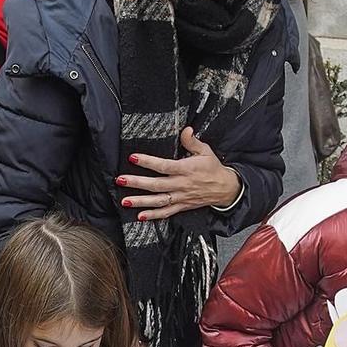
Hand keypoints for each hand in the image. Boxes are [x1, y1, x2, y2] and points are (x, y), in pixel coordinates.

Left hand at [118, 128, 239, 220]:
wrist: (225, 188)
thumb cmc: (213, 169)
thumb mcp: (205, 151)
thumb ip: (192, 141)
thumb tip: (186, 130)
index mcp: (186, 169)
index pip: (164, 166)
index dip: (148, 162)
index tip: (134, 157)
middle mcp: (181, 184)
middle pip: (156, 184)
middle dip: (137, 182)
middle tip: (121, 180)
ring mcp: (180, 197)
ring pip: (158, 201)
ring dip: (141, 201)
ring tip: (125, 201)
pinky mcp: (182, 206)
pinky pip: (166, 213)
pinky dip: (154, 216)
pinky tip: (141, 216)